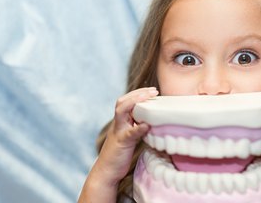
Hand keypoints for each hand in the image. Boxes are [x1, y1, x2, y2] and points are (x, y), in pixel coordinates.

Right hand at [78, 87, 157, 201]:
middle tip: (153, 90)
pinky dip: (138, 128)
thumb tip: (154, 121)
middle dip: (137, 93)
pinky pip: (129, 133)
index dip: (138, 93)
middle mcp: (118, 124)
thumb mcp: (130, 137)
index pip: (126, 101)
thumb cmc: (120, 154)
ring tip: (149, 97)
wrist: (106, 171)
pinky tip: (147, 125)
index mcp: (120, 121)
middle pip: (122, 102)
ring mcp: (118, 132)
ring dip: (135, 102)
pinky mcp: (121, 143)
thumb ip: (137, 127)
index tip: (152, 90)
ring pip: (121, 112)